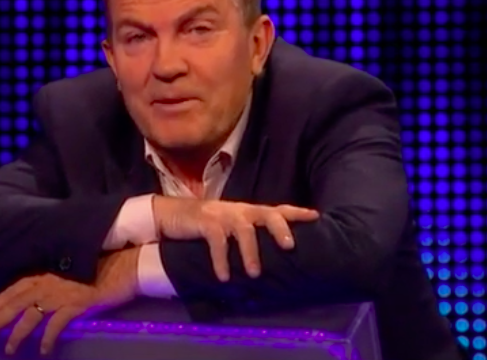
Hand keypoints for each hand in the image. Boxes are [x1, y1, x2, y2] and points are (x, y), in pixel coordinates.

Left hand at [0, 247, 140, 355]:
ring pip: (31, 315)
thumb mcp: (73, 270)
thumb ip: (56, 280)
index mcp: (47, 272)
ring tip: (9, 348)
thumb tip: (42, 295)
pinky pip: (57, 323)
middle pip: (16, 302)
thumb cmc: (102, 265)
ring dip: (18, 333)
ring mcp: (62, 292)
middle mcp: (49, 282)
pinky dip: (49, 337)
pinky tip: (44, 350)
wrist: (126, 264)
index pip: (16, 288)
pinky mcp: (77, 303)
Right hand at [152, 196, 318, 281]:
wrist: (170, 215)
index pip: (277, 209)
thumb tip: (269, 258)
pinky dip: (221, 260)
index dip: (296, 212)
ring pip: (244, 230)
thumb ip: (247, 236)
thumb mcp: (229, 227)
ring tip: (254, 274)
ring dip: (251, 253)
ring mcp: (222, 214)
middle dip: (280, 228)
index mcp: (248, 212)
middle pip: (267, 214)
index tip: (316, 216)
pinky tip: (224, 277)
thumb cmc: (204, 225)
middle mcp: (239, 210)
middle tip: (290, 246)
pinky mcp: (205, 221)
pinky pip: (217, 241)